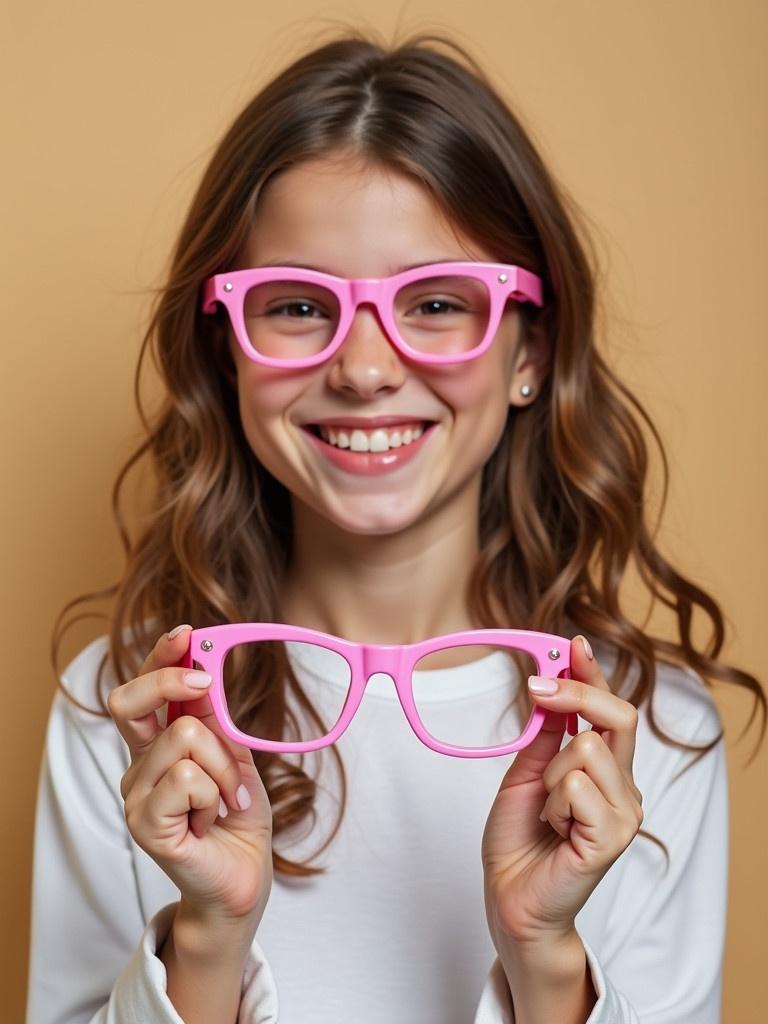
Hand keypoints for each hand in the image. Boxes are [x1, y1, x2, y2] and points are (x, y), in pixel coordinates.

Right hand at [107, 625, 272, 931]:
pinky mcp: (145, 824)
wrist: (244, 877)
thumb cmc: (237, 818)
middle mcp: (138, 767)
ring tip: (226, 798)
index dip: (159, 657)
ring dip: (224, 766)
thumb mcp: (235, 756)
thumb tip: (204, 669)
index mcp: (157, 746)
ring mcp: (136, 796)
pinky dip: (215, 794)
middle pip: (129, 702)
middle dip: (172, 681)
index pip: (141, 691)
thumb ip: (215, 719)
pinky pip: (188, 778)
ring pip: (185, 737)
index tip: (186, 633)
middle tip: (208, 686)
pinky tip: (212, 819)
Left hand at [481, 635, 643, 945]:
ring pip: (585, 747)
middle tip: (536, 689)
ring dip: (549, 774)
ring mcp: (624, 812)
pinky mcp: (613, 836)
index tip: (573, 643)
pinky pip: (575, 784)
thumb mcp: (525, 774)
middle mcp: (624, 787)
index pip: (610, 709)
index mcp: (606, 769)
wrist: (511, 899)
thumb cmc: (519, 841)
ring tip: (546, 809)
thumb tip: (550, 687)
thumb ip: (544, 736)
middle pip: (618, 715)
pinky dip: (552, 801)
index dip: (593, 673)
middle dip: (574, 693)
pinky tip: (553, 828)